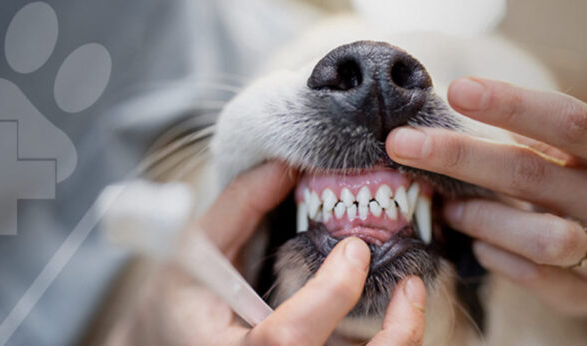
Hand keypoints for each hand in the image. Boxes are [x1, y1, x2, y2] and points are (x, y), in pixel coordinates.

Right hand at [108, 162, 426, 344]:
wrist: (174, 345)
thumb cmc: (178, 306)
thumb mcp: (194, 254)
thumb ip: (238, 209)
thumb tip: (285, 165)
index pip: (285, 341)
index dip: (330, 296)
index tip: (355, 249)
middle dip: (393, 336)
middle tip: (410, 287)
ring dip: (400, 342)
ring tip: (412, 298)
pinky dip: (389, 343)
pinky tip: (400, 315)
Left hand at [385, 77, 586, 318]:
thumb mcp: (585, 152)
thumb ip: (535, 136)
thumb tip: (450, 117)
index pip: (566, 121)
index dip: (511, 104)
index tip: (457, 90)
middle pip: (531, 174)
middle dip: (458, 156)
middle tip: (402, 144)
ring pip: (534, 236)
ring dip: (479, 217)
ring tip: (449, 208)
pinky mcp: (586, 293)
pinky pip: (528, 274)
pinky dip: (493, 255)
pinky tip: (479, 243)